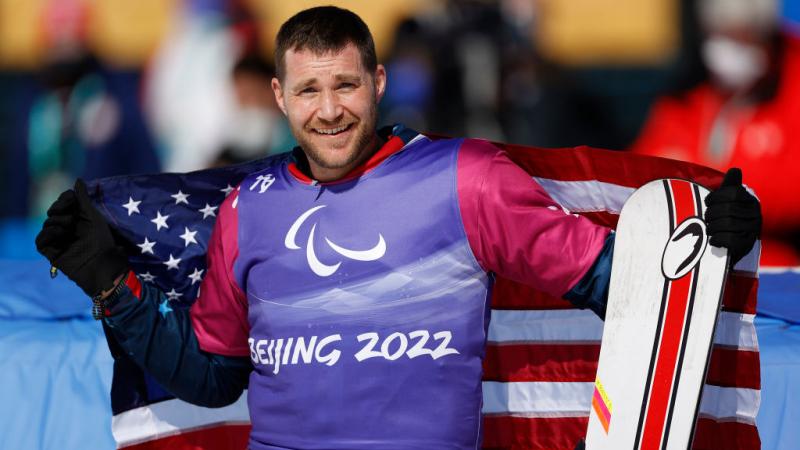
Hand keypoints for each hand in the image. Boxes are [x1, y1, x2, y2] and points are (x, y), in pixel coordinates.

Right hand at [35, 179, 128, 296]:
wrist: (100, 264)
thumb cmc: (101, 240)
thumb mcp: (92, 216)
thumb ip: (83, 198)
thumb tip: (78, 180)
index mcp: (77, 217)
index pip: (63, 202)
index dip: (65, 199)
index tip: (72, 199)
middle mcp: (66, 227)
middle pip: (53, 211)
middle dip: (61, 210)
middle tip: (72, 218)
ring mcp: (58, 239)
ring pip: (47, 223)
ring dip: (58, 223)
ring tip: (70, 229)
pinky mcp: (51, 251)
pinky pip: (40, 239)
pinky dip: (48, 234)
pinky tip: (60, 234)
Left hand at [704, 168, 761, 265]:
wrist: (733, 244)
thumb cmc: (728, 217)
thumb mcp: (729, 200)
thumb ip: (730, 186)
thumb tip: (735, 170)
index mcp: (751, 201)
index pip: (733, 192)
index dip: (716, 196)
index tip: (708, 202)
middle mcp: (755, 214)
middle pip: (728, 209)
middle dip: (711, 214)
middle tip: (707, 218)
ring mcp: (753, 230)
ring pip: (727, 224)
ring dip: (712, 227)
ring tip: (709, 229)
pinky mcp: (747, 245)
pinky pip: (730, 240)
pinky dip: (717, 239)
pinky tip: (713, 239)